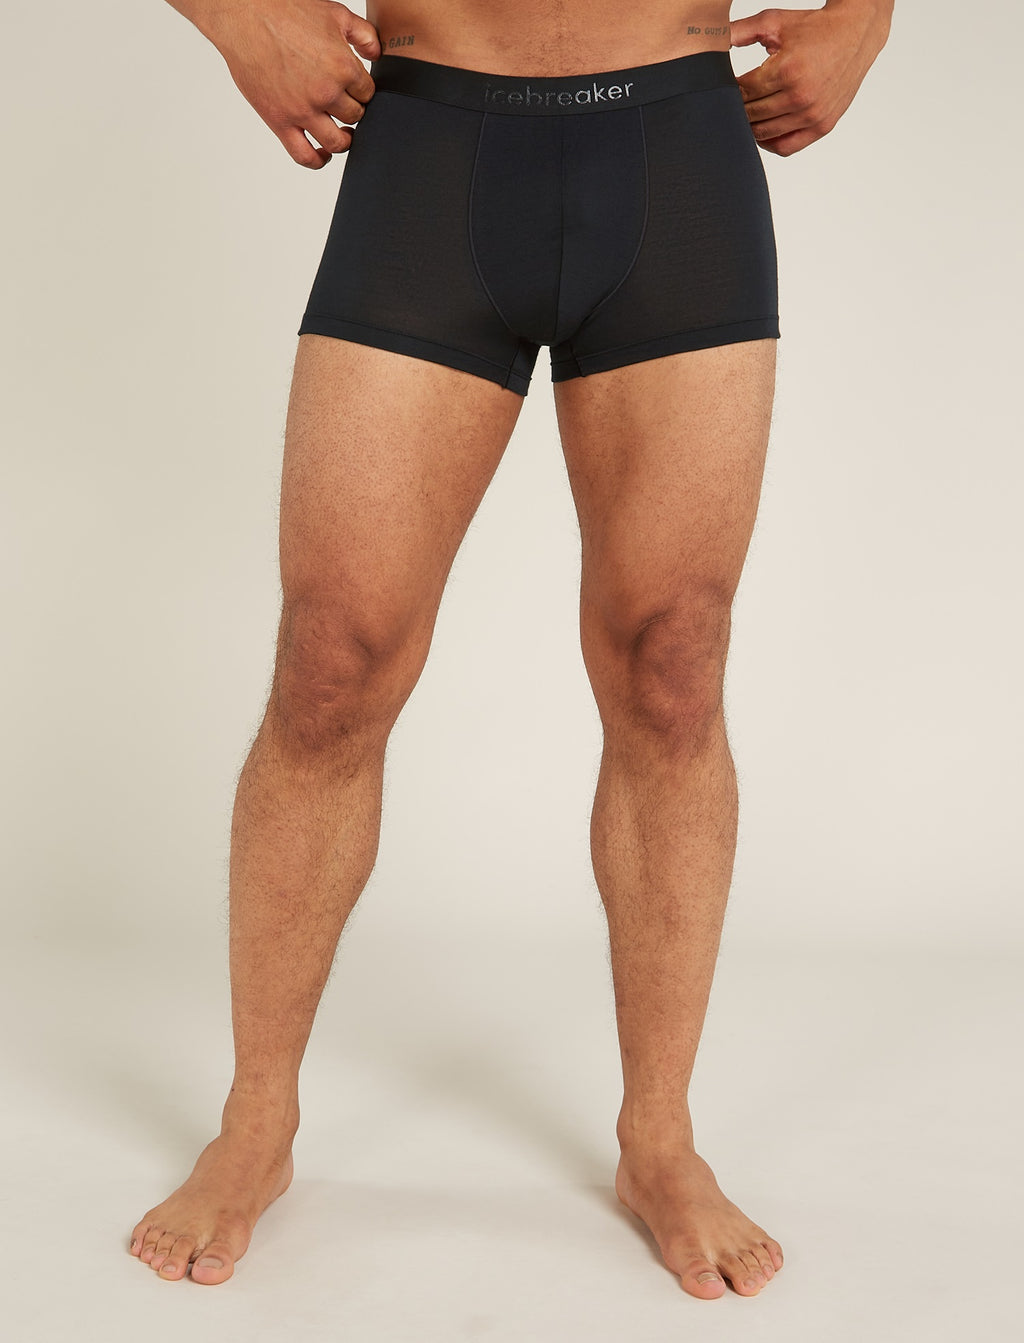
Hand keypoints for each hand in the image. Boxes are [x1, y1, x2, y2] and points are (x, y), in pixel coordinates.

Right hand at [203, 0, 380, 167]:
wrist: (245, 16)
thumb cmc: (285, 11)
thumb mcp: (335, 14)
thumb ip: (364, 34)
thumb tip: (376, 56)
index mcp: (343, 67)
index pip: (368, 94)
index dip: (362, 91)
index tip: (354, 89)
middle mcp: (326, 93)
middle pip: (355, 117)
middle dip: (353, 111)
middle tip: (344, 104)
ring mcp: (303, 111)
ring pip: (336, 142)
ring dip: (344, 140)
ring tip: (342, 132)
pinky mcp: (280, 122)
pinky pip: (304, 156)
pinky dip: (318, 161)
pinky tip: (323, 154)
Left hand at [731, 4, 891, 156]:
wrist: (855, 33)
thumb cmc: (815, 27)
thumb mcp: (775, 22)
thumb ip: (742, 31)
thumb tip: (712, 38)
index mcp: (788, 70)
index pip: (744, 93)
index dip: (728, 92)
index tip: (723, 89)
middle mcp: (801, 96)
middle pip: (752, 115)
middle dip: (737, 110)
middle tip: (728, 105)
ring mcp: (813, 114)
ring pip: (765, 134)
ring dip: (750, 127)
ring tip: (744, 115)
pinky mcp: (822, 126)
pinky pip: (786, 147)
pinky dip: (770, 143)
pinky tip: (762, 130)